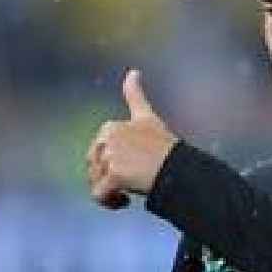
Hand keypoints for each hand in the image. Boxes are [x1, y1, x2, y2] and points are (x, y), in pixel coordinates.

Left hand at [86, 69, 178, 207]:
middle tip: (131, 181)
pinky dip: (109, 202)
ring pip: (96, 182)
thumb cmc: (165, 146)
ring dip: (110, 191)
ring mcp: (110, 155)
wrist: (177, 168)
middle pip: (94, 167)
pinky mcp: (113, 174)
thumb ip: (135, 95)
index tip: (126, 165)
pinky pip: (99, 195)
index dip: (109, 160)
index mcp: (111, 126)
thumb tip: (132, 70)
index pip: (98, 150)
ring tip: (128, 192)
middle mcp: (108, 138)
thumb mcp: (148, 118)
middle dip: (108, 177)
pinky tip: (123, 202)